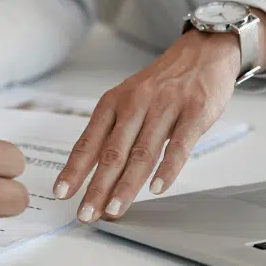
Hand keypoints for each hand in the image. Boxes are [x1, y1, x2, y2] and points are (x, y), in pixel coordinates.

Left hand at [55, 30, 237, 222]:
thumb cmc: (163, 82)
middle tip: (87, 213)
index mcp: (113, 102)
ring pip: (141, 153)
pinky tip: (156, 188)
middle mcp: (135, 103)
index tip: (62, 193)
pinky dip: (167, 169)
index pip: (89, 141)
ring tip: (115, 209)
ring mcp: (165, 107)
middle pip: (112, 152)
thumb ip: (114, 130)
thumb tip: (92, 169)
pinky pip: (178, 146)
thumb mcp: (130, 98)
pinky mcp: (194, 112)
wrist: (203, 51)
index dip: (74, 169)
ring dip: (126, 185)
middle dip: (96, 187)